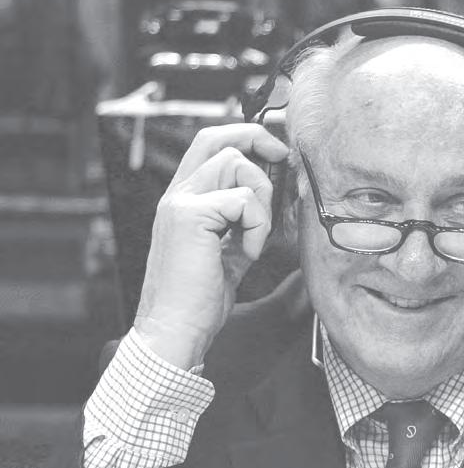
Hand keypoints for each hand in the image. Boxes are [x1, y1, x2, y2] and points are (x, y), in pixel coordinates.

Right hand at [134, 123, 286, 369]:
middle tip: (284, 160)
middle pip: (218, 140)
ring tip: (255, 237)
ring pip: (236, 165)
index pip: (209, 144)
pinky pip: (243, 201)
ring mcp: (179, 203)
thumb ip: (245, 223)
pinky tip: (247, 253)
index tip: (276, 153)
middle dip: (259, 142)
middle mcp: (177, 194)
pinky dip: (257, 226)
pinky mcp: (189, 217)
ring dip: (261, 199)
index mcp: (184, 200)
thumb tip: (281, 200)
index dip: (245, 138)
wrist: (175, 329)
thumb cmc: (201, 299)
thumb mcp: (231, 252)